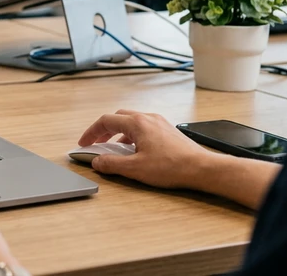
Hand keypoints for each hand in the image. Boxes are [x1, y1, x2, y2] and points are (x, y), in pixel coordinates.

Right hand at [77, 110, 215, 188]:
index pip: (105, 121)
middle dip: (104, 130)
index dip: (91, 133)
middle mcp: (148, 118)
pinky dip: (133, 136)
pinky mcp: (168, 131)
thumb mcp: (135, 168)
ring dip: (119, 133)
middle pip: (118, 118)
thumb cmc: (172, 167)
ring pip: (132, 122)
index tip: (84, 143)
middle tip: (97, 143)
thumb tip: (97, 162)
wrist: (201, 168)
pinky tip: (136, 151)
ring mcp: (160, 123)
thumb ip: (111, 164)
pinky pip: (144, 128)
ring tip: (115, 149)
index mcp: (137, 123)